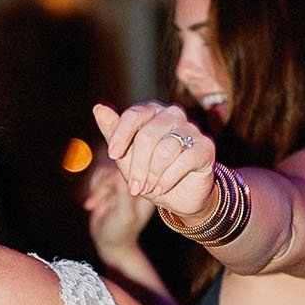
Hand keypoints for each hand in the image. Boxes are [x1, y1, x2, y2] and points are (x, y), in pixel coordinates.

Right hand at [82, 153, 155, 265]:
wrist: (109, 242)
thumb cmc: (120, 233)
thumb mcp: (124, 215)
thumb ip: (124, 193)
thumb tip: (121, 170)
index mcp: (147, 190)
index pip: (134, 171)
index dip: (118, 178)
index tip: (107, 195)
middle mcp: (137, 184)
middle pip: (117, 169)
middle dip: (103, 187)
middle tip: (94, 205)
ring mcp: (123, 183)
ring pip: (107, 171)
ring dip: (96, 189)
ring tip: (93, 206)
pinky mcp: (111, 184)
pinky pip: (99, 174)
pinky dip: (93, 187)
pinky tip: (92, 202)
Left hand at [92, 102, 215, 220]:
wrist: (178, 197)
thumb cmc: (149, 172)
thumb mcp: (126, 157)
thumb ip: (113, 132)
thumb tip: (98, 107)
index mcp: (152, 111)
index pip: (134, 115)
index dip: (121, 136)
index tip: (113, 156)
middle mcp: (173, 114)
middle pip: (148, 135)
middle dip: (137, 166)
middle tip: (135, 186)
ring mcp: (191, 129)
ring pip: (166, 150)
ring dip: (153, 175)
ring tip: (149, 188)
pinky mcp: (206, 146)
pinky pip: (184, 160)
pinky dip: (169, 179)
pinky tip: (162, 188)